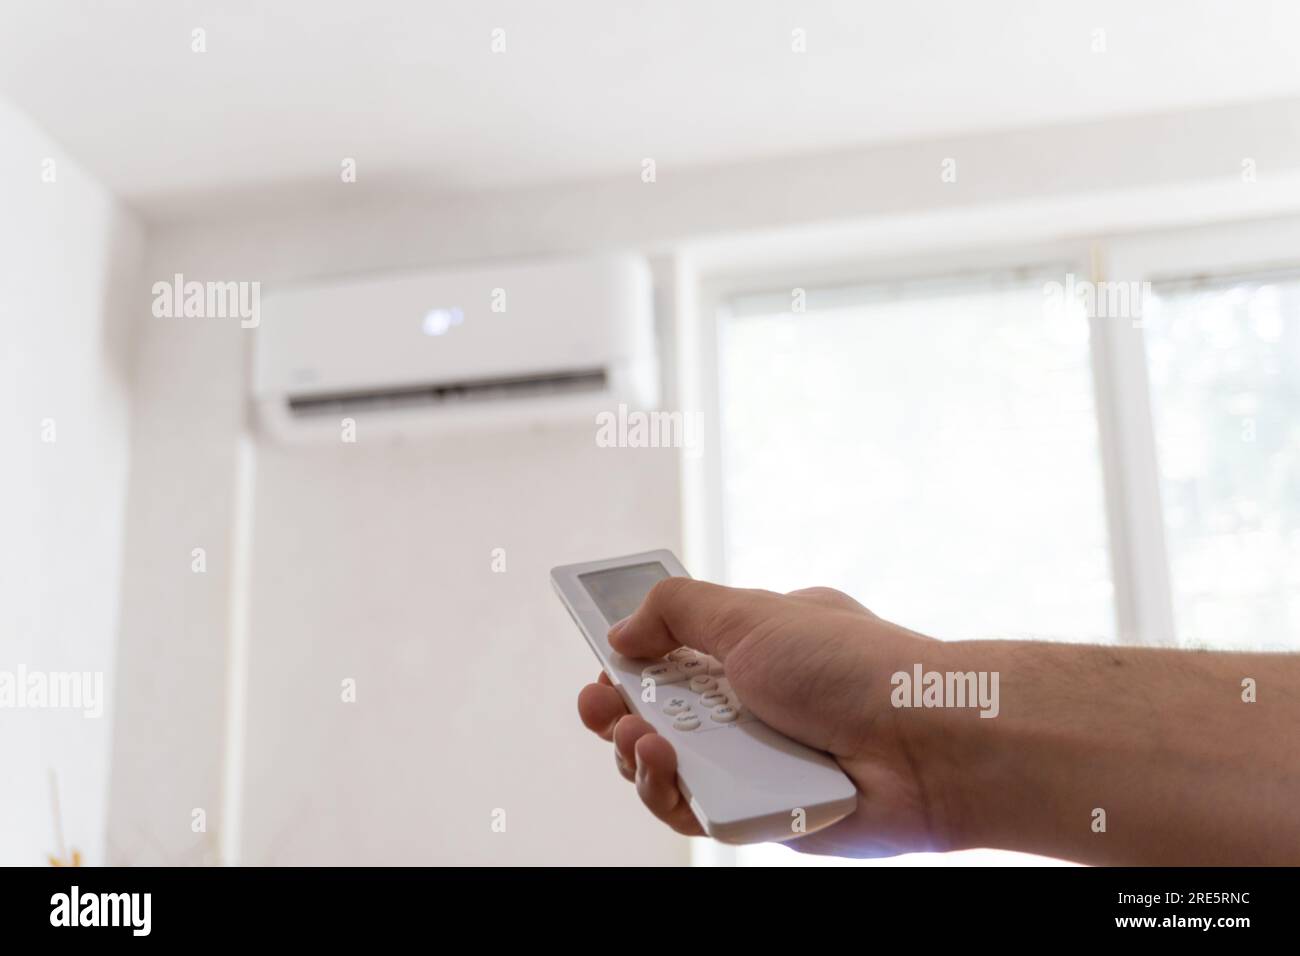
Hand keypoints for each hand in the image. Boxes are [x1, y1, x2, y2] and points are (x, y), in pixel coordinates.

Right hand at [575, 577, 959, 856]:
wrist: (926, 744)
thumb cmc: (854, 670)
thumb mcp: (752, 613)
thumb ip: (677, 610)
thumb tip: (622, 630)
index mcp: (755, 649)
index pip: (676, 651)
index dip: (634, 656)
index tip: (605, 657)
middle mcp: (751, 705)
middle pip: (659, 713)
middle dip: (617, 707)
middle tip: (598, 704)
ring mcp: (752, 761)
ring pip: (665, 766)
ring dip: (635, 748)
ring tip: (637, 735)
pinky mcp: (757, 812)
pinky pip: (691, 809)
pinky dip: (665, 790)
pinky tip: (661, 764)